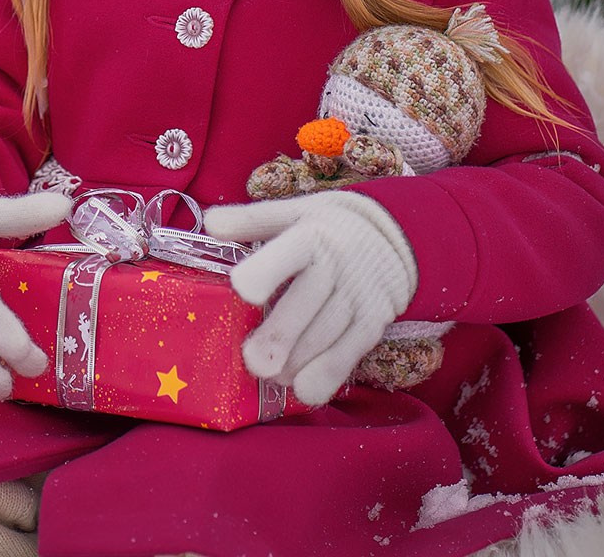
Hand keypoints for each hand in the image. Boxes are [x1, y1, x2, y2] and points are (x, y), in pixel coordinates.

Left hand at [203, 191, 416, 405]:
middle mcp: (338, 264)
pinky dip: (329, 373)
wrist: (393, 235)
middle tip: (254, 362)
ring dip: (299, 360)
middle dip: (282, 333)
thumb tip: (210, 223)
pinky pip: (352, 350)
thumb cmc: (327, 226)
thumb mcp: (292, 212)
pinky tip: (304, 390)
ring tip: (271, 379)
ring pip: (329, 331)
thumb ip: (250, 220)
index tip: (243, 290)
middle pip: (309, 299)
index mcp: (311, 234)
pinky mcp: (373, 320)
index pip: (291, 250)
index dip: (268, 270)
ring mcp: (359, 295)